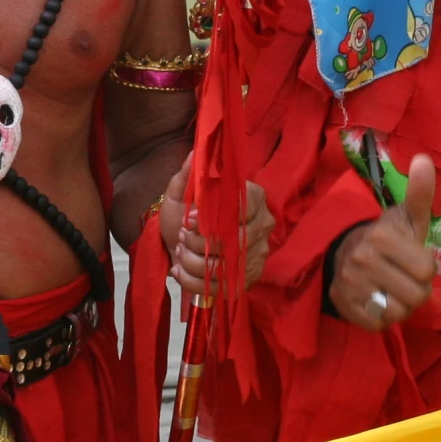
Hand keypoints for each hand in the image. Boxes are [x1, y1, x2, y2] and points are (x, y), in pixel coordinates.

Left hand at [159, 165, 271, 297]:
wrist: (178, 241)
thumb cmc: (184, 212)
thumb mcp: (180, 191)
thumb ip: (188, 175)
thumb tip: (195, 154)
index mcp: (254, 197)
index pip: (247, 206)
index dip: (215, 215)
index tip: (189, 218)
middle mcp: (262, 226)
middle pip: (235, 241)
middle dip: (198, 242)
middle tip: (180, 235)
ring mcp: (257, 255)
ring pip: (225, 267)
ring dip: (192, 261)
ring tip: (180, 250)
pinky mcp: (246, 279)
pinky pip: (220, 287)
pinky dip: (193, 281)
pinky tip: (180, 270)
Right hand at [325, 154, 437, 329]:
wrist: (344, 252)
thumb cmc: (386, 237)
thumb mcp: (406, 216)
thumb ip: (420, 193)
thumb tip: (425, 159)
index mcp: (381, 235)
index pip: (427, 271)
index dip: (426, 268)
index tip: (412, 259)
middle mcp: (361, 259)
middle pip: (417, 296)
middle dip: (416, 290)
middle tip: (404, 278)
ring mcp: (349, 284)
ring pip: (399, 312)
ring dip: (401, 305)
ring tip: (392, 289)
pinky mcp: (344, 305)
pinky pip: (380, 324)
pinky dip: (384, 316)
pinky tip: (378, 300)